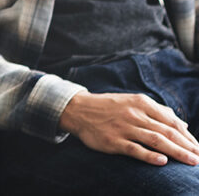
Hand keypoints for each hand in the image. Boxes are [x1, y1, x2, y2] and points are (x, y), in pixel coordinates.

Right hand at [59, 91, 198, 165]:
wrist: (78, 109)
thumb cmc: (108, 107)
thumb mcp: (132, 102)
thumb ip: (157, 111)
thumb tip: (182, 123)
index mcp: (140, 102)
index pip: (170, 120)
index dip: (187, 136)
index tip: (198, 147)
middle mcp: (134, 114)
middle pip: (167, 131)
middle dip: (187, 146)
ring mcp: (123, 127)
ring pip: (156, 140)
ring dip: (177, 152)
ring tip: (192, 162)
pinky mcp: (113, 141)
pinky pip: (135, 149)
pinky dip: (150, 156)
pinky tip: (163, 162)